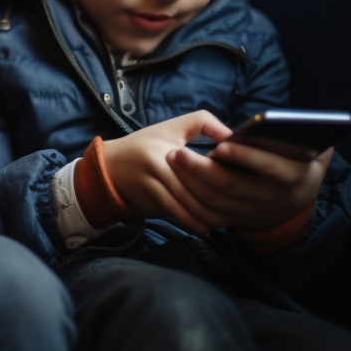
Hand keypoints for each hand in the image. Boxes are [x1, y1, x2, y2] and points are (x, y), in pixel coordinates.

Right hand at [103, 110, 232, 232]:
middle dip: (218, 199)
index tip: (242, 181)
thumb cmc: (144, 145)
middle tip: (241, 206)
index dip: (222, 174)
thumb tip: (233, 136)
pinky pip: (174, 212)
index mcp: (168, 146)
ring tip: (227, 218)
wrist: (107, 167)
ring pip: (186, 203)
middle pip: (196, 187)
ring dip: (207, 214)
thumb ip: (202, 123)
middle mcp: (158, 166)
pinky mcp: (148, 199)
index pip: (201, 163)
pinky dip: (191, 221)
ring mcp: (152, 185)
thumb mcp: (170, 127)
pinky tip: (206, 226)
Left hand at [169, 141, 329, 229]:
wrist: (296, 198)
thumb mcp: (307, 146)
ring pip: (214, 201)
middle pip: (231, 185)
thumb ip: (297, 133)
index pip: (268, 168)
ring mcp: (251, 212)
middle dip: (201, 168)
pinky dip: (189, 202)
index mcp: (292, 176)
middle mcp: (270, 198)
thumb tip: (283, 122)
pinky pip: (208, 216)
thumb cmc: (298, 161)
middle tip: (177, 151)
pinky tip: (175, 180)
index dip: (245, 157)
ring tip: (172, 158)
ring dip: (189, 181)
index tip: (220, 146)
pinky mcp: (235, 220)